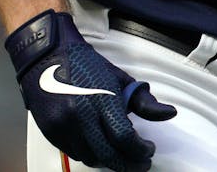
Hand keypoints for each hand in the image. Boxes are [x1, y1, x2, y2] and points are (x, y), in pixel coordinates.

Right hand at [5, 10, 176, 171]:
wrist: (47, 56)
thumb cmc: (84, 65)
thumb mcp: (119, 78)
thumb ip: (144, 101)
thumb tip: (169, 114)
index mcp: (102, 99)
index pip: (125, 138)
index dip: (140, 151)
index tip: (148, 150)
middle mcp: (81, 115)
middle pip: (109, 156)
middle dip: (130, 164)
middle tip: (141, 162)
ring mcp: (64, 126)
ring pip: (92, 158)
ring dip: (110, 160)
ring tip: (122, 154)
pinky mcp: (52, 132)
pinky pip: (76, 154)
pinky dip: (92, 155)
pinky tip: (101, 148)